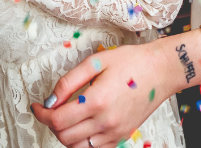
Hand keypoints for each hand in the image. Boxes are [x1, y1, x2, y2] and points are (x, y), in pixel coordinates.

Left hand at [31, 41, 169, 147]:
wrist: (162, 70)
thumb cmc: (133, 62)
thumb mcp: (96, 62)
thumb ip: (69, 82)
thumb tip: (50, 100)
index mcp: (97, 101)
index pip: (58, 119)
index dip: (42, 114)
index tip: (37, 106)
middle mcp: (106, 121)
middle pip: (64, 136)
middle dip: (52, 123)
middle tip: (51, 109)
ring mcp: (115, 132)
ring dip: (65, 135)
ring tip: (67, 118)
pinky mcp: (122, 136)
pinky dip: (83, 143)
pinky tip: (83, 127)